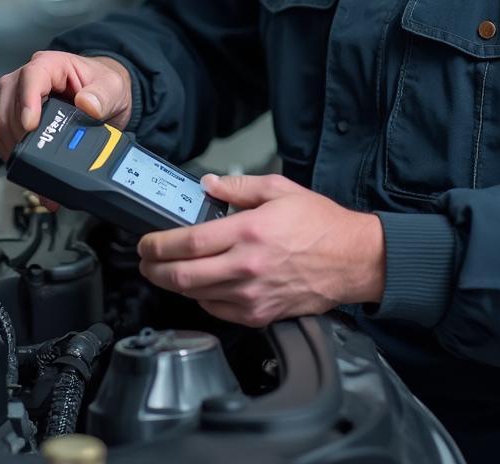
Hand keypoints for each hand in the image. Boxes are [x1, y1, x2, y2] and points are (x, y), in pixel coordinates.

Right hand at [0, 51, 132, 160]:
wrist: (104, 98)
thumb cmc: (103, 87)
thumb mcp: (113, 88)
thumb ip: (103, 95)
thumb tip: (87, 104)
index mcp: (52, 64)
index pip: (31, 76)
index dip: (27, 100)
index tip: (30, 124)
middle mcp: (30, 77)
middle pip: (9, 98)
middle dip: (17, 128)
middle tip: (33, 150)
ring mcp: (19, 96)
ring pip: (2, 117)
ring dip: (12, 141)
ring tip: (30, 159)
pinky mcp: (16, 115)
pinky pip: (4, 132)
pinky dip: (11, 148)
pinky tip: (24, 160)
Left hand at [137, 173, 384, 327]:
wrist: (354, 260)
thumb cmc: (321, 224)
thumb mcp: (279, 189)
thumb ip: (239, 186)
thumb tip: (209, 185)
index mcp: (248, 232)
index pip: (189, 243)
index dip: (158, 245)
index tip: (146, 243)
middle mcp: (246, 268)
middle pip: (184, 276)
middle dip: (154, 269)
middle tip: (145, 261)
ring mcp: (252, 296)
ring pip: (196, 297)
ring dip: (174, 285)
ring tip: (167, 272)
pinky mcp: (261, 315)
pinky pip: (217, 311)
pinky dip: (201, 299)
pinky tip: (200, 286)